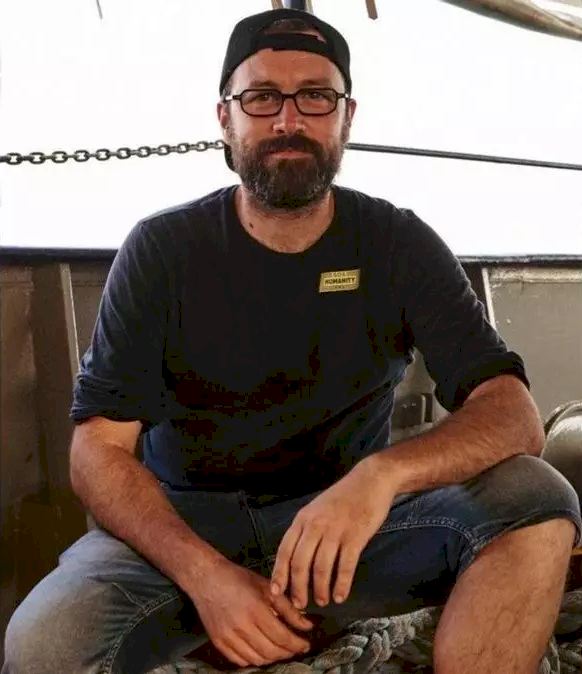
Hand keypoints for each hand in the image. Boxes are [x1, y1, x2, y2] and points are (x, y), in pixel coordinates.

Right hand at [189, 557, 313, 667]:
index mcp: (256, 609)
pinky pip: (240, 661)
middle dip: (287, 652)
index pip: (282, 637)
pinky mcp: (219, 642)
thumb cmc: (236, 578)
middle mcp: (242, 626)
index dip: (297, 644)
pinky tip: (260, 650)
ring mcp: (228, 636)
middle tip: (295, 647)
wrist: (206, 578)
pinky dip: (253, 659)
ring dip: (272, 658)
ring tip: (279, 649)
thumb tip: (306, 625)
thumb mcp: (266, 586)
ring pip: (257, 659)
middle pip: (271, 651)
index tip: (305, 644)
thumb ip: (288, 607)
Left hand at [270, 457, 395, 609]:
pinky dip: (341, 585)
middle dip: (298, 588)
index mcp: (303, 519)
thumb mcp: (316, 509)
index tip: (276, 592)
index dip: (279, 574)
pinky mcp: (355, 536)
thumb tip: (294, 559)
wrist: (370, 480)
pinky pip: (345, 566)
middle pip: (300, 563)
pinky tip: (341, 596)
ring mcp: (335, 530)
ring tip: (323, 601)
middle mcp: (315, 525)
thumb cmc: (342, 498)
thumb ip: (305, 530)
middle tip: (300, 604)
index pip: (285, 550)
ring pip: (321, 568)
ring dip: (320, 589)